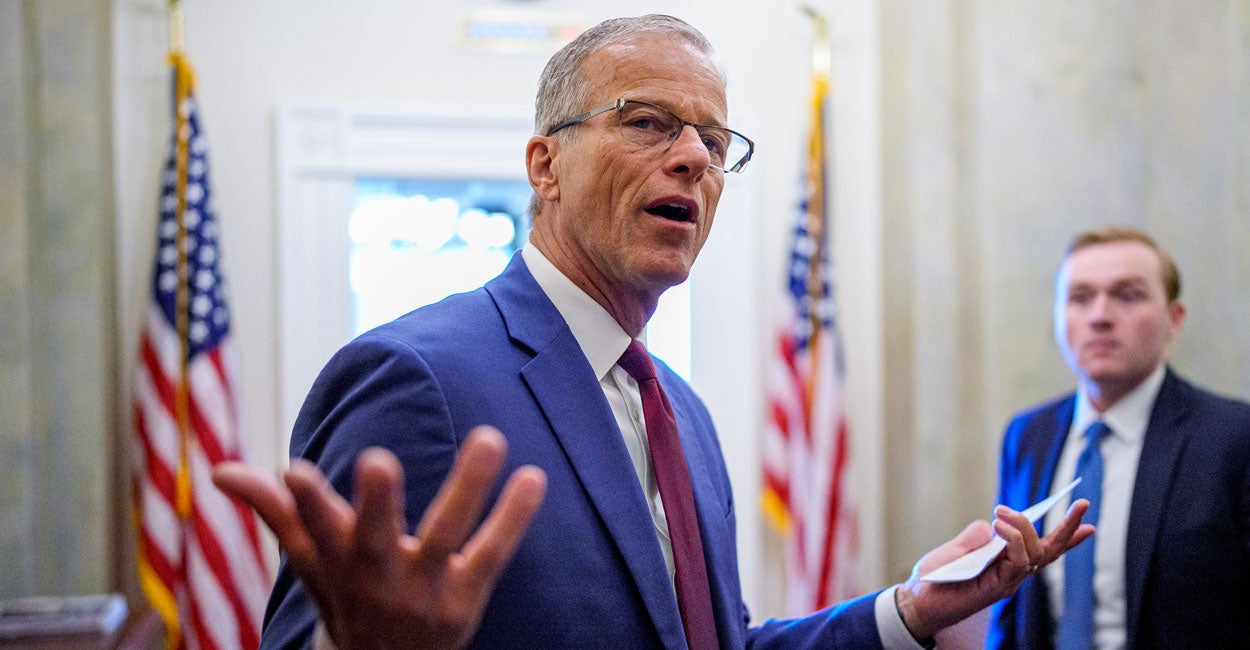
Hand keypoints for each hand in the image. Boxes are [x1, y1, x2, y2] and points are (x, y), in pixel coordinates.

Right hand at [212, 425, 547, 649]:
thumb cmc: (349, 598)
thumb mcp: (312, 561)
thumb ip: (275, 512)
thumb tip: (220, 471)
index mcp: (335, 561)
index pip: (313, 530)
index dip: (303, 504)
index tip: (293, 471)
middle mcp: (377, 576)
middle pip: (375, 538)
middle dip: (373, 504)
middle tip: (375, 461)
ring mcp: (424, 590)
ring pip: (447, 534)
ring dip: (467, 485)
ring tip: (490, 437)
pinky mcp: (466, 598)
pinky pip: (493, 554)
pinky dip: (513, 517)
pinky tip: (534, 478)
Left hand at [894, 499, 1092, 639]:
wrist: (918, 598)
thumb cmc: (938, 574)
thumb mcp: (959, 546)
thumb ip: (980, 535)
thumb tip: (994, 525)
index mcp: (1007, 560)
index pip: (1042, 547)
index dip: (1067, 536)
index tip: (1088, 521)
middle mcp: (1013, 572)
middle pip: (1049, 550)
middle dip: (1069, 527)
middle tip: (1083, 504)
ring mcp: (1008, 580)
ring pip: (1035, 553)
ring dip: (1023, 527)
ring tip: (1002, 513)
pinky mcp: (999, 588)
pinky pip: (1018, 562)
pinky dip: (1013, 541)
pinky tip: (1000, 527)